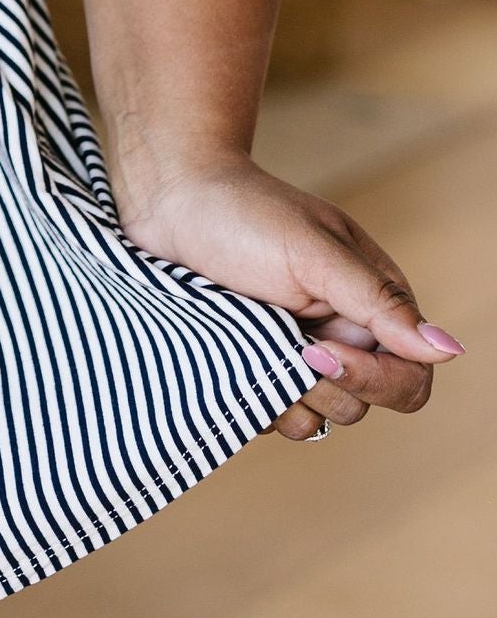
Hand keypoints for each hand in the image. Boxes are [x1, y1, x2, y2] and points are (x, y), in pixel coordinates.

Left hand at [116, 151, 464, 442]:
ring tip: (247, 344)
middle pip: (362, 406)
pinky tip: (228, 359)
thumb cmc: (243, 212)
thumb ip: (378, 303)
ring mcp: (294, 355)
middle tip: (279, 342)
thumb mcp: (312, 252)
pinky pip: (269, 414)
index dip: (374, 380)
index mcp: (372, 305)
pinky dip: (251, 400)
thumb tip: (448, 352)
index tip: (317, 350)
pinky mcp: (255, 367)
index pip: (409, 378)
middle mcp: (341, 336)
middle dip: (323, 385)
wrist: (170, 199)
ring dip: (283, 395)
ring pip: (315, 418)